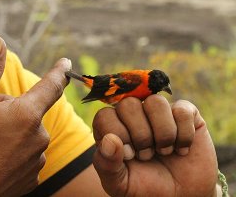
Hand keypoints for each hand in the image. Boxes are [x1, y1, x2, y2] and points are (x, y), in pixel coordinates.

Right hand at [0, 36, 70, 195]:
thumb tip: (0, 42)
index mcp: (27, 113)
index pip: (52, 85)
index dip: (59, 72)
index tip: (66, 63)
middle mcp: (39, 136)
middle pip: (28, 111)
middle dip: (10, 109)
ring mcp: (36, 159)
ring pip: (25, 133)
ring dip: (10, 131)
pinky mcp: (31, 178)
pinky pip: (24, 155)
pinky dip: (11, 152)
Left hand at [92, 96, 217, 196]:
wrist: (182, 196)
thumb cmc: (146, 187)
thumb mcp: (120, 184)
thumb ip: (107, 164)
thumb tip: (110, 140)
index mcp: (111, 127)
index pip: (105, 115)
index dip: (118, 134)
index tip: (130, 155)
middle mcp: (132, 114)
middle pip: (129, 104)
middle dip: (141, 136)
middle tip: (147, 156)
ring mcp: (158, 112)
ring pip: (156, 102)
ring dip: (163, 133)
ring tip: (164, 151)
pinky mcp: (185, 113)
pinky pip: (182, 110)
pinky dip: (184, 135)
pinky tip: (181, 149)